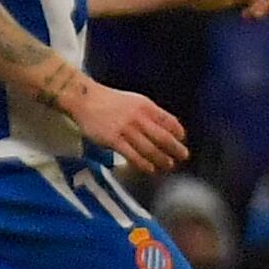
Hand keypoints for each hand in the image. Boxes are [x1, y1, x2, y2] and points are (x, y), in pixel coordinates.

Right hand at [59, 74, 188, 177]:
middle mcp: (138, 117)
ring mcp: (125, 129)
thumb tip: (166, 126)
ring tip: (168, 165)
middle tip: (183, 156)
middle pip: (162, 136)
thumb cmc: (110, 101)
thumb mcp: (135, 101)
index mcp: (146, 106)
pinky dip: (143, 163)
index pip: (168, 120)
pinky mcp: (113, 140)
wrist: (85, 99)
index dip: (178, 131)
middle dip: (175, 148)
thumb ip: (149, 113)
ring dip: (161, 158)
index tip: (182, 139)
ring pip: (149, 148)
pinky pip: (131, 154)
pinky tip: (150, 169)